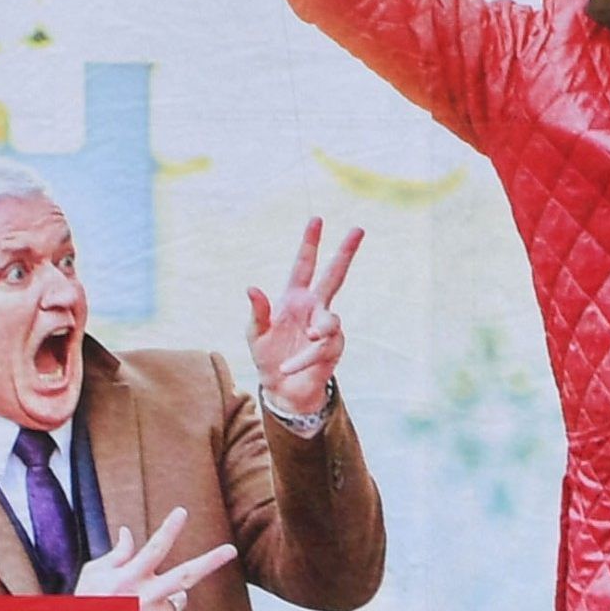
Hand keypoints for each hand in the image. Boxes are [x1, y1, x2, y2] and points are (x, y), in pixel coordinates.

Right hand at [74, 505, 238, 610]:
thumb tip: (127, 532)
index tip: (182, 512)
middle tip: (231, 549)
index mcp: (129, 578)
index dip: (169, 529)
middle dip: (211, 561)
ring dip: (168, 593)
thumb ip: (116, 554)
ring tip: (141, 600)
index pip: (154, 548)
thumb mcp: (93, 574)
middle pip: (186, 575)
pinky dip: (158, 610)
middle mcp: (146, 597)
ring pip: (177, 597)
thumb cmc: (86, 604)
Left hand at [245, 217, 361, 421]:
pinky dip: (304, 358)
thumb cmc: (268, 358)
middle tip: (358, 228)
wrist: (282, 390)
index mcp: (294, 298)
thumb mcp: (255, 334)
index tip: (317, 220)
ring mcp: (326, 328)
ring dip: (319, 329)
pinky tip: (289, 367)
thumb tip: (251, 287)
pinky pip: (322, 349)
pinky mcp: (333, 349)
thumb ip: (257, 312)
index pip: (304, 265)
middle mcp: (314, 308)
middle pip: (334, 275)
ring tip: (310, 337)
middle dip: (345, 252)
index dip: (310, 243)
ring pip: (330, 320)